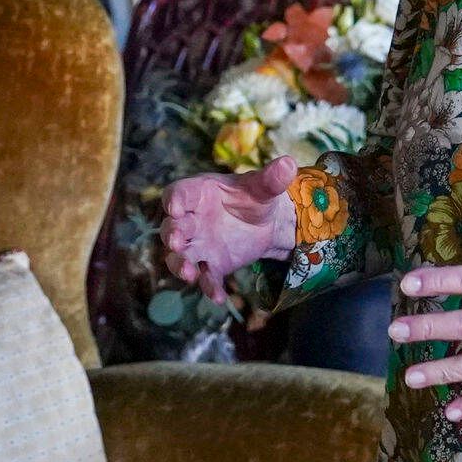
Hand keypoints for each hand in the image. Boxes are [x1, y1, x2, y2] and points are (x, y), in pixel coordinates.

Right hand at [162, 155, 299, 302]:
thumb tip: (289, 164)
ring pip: (181, 256)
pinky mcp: (213, 264)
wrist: (266, 223)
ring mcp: (199, 244)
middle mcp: (191, 220)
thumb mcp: (263, 188)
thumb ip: (271, 179)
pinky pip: (207, 277)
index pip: (178, 194)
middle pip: (172, 227)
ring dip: (180, 265)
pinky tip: (219, 298)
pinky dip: (210, 287)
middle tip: (175, 242)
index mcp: (198, 194)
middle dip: (172, 235)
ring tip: (189, 275)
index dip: (174, 200)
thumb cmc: (255, 198)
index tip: (174, 208)